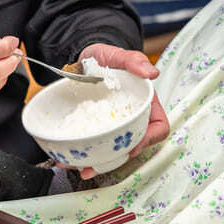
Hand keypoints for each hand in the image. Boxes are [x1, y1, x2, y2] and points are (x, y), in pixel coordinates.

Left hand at [75, 43, 168, 178]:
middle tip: (97, 166)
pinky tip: (65, 157)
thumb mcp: (118, 56)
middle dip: (118, 159)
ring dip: (98, 163)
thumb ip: (135, 61)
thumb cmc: (106, 57)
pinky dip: (81, 154)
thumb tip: (152, 73)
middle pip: (134, 145)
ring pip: (113, 150)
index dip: (149, 140)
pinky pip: (93, 144)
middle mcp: (131, 119)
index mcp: (145, 104)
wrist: (80, 59)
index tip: (133, 146)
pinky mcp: (95, 128)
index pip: (158, 127)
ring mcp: (113, 125)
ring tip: (81, 167)